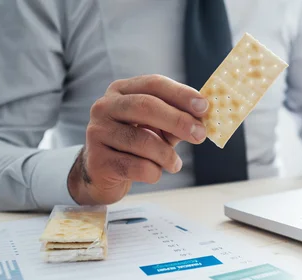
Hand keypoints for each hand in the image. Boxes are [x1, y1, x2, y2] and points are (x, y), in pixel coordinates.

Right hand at [68, 75, 208, 204]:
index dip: (180, 94)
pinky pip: (137, 167)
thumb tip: (202, 118)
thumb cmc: (135, 145)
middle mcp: (104, 107)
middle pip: (146, 106)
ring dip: (167, 155)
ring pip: (143, 141)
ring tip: (174, 164)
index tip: (204, 107)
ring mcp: (97, 133)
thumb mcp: (156, 128)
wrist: (102, 174)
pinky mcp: (98, 161)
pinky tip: (154, 172)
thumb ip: (177, 120)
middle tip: (199, 135)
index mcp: (121, 91)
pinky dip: (154, 172)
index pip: (153, 84)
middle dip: (178, 120)